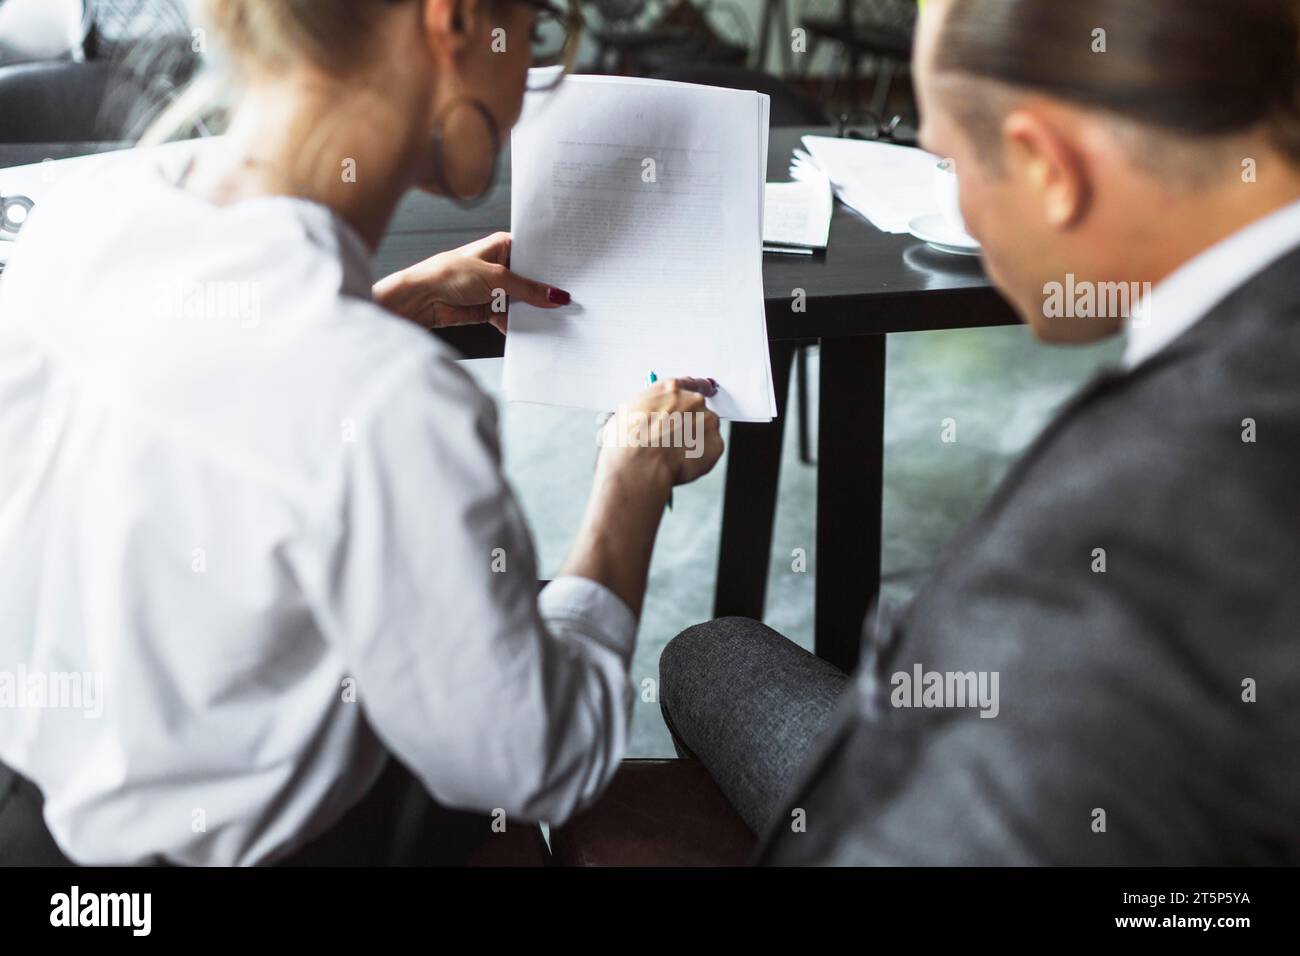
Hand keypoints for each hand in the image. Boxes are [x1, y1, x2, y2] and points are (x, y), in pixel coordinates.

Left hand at [372, 232, 569, 333]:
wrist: (421, 299)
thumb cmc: (449, 274)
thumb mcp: (495, 278)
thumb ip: (528, 288)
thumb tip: (555, 295)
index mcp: (502, 247)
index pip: (535, 255)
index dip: (552, 266)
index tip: (572, 276)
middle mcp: (501, 266)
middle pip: (532, 280)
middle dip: (545, 292)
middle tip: (568, 301)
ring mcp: (496, 289)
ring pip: (523, 301)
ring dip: (534, 311)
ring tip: (556, 318)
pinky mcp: (489, 309)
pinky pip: (512, 318)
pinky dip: (520, 325)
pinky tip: (534, 330)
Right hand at [599, 377, 723, 488]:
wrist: (639, 465)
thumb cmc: (627, 441)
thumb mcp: (628, 412)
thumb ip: (648, 408)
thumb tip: (649, 415)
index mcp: (671, 388)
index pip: (690, 383)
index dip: (693, 391)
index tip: (702, 393)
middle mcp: (693, 400)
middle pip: (698, 408)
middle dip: (690, 421)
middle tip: (674, 438)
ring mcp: (707, 421)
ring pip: (706, 429)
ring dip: (696, 439)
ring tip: (673, 454)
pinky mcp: (715, 443)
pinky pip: (711, 449)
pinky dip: (701, 457)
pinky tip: (682, 462)